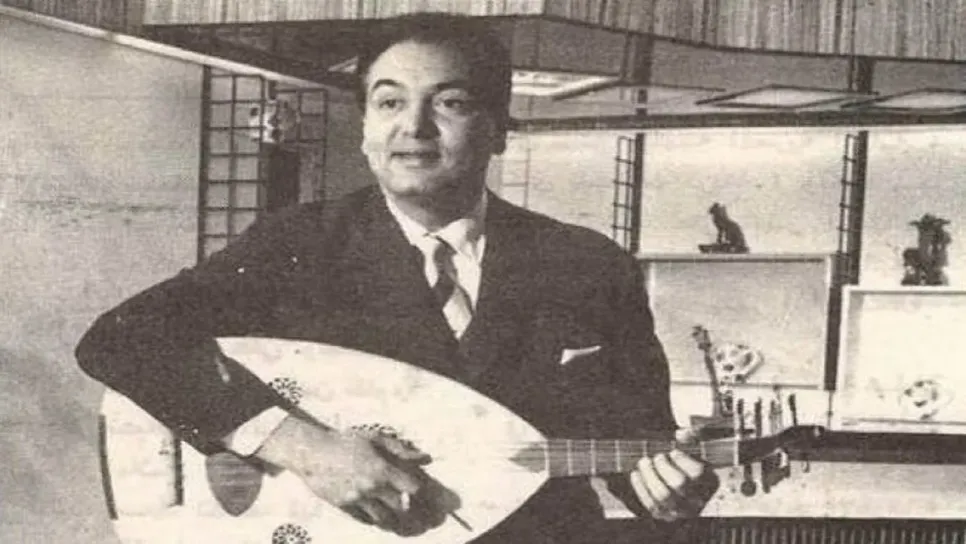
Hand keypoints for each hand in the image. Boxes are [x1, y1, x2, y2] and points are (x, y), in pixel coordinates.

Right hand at [253, 415, 431, 530]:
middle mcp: (371, 488)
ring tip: (398, 515)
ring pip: (384, 519)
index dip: (419, 491)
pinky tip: (379, 513)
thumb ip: (401, 450)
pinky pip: (365, 520)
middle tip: (415, 508)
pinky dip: (375, 520)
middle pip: (400, 508)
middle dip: (409, 508)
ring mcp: (357, 500)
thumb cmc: (345, 441)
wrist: (312, 452)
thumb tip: (426, 458)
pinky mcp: (344, 507)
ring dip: (394, 519)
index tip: (421, 490)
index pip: (411, 489)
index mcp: (381, 469)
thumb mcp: (375, 439)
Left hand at [629, 428, 719, 521]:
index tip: (673, 451)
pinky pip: (651, 504)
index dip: (682, 461)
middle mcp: (697, 500)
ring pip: (662, 495)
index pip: (697, 473)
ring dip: (649, 476)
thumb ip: (691, 438)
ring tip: (644, 461)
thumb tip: (682, 433)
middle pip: (679, 484)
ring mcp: (680, 511)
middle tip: (657, 456)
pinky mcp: (665, 515)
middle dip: (664, 467)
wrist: (678, 487)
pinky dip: (640, 488)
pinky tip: (636, 474)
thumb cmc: (686, 465)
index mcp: (709, 483)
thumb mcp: (694, 451)